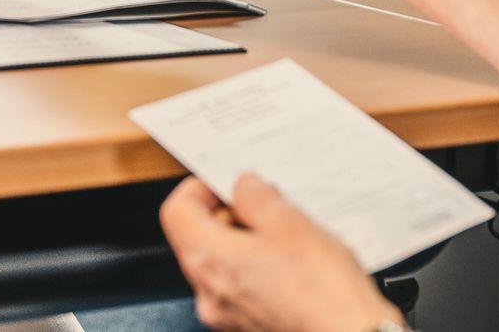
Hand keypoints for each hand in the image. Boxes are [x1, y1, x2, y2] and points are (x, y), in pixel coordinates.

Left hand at [160, 174, 400, 331]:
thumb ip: (256, 196)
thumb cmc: (322, 291)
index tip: (225, 181)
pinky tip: (290, 260)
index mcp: (208, 260)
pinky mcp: (247, 324)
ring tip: (285, 233)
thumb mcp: (289, 222)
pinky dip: (256, 264)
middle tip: (265, 202)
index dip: (200, 188)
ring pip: (221, 261)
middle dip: (228, 213)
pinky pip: (240, 283)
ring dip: (245, 239)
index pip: (177, 212)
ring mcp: (226, 313)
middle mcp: (208, 292)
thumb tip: (243, 187)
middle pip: (197, 236)